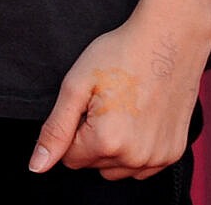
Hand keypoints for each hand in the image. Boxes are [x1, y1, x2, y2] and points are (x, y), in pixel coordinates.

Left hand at [28, 1, 210, 178]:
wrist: (168, 40)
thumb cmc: (119, 55)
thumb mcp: (75, 87)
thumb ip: (55, 130)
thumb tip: (37, 166)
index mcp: (107, 142)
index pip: (69, 159)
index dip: (72, 130)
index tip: (87, 105)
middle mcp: (135, 158)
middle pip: (93, 165)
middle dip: (90, 139)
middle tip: (104, 104)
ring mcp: (159, 158)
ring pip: (117, 169)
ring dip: (113, 148)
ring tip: (122, 110)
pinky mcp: (174, 153)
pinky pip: (141, 167)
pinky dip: (134, 149)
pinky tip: (138, 119)